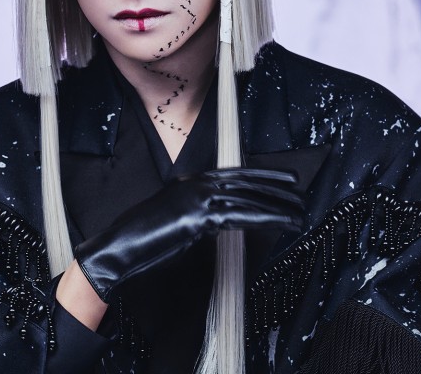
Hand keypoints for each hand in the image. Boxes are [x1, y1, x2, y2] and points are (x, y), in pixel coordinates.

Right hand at [75, 168, 302, 301]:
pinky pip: (240, 218)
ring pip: (247, 200)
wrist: (118, 246)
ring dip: (277, 206)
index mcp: (191, 181)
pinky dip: (266, 220)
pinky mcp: (198, 217)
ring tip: (299, 212)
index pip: (234, 174)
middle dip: (276, 188)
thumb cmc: (144, 238)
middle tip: (301, 193)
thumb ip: (200, 214)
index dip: (263, 174)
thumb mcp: (177, 218)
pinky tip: (282, 223)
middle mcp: (196, 184)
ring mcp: (197, 198)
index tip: (284, 178)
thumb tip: (223, 219)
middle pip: (246, 183)